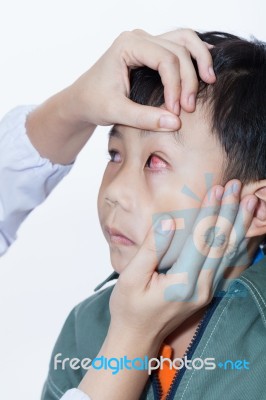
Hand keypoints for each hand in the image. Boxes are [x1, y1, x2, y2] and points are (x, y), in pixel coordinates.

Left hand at [26, 28, 214, 163]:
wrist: (82, 100)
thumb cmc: (94, 103)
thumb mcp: (117, 112)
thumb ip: (145, 118)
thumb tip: (176, 123)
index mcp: (128, 45)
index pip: (165, 59)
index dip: (176, 86)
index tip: (176, 112)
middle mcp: (139, 38)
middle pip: (179, 49)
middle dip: (189, 78)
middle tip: (189, 107)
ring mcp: (147, 42)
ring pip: (184, 40)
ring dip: (200, 60)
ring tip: (210, 81)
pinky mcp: (152, 52)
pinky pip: (180, 46)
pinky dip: (194, 57)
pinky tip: (204, 72)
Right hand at [108, 179, 256, 342]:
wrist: (136, 338)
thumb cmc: (129, 308)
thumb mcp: (131, 278)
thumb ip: (151, 249)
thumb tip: (168, 221)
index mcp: (182, 284)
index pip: (201, 241)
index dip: (210, 213)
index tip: (217, 189)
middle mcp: (200, 288)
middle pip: (221, 245)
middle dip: (231, 213)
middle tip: (239, 187)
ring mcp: (205, 291)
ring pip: (228, 254)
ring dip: (238, 226)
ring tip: (249, 203)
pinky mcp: (205, 290)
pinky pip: (224, 263)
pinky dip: (234, 242)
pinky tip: (240, 228)